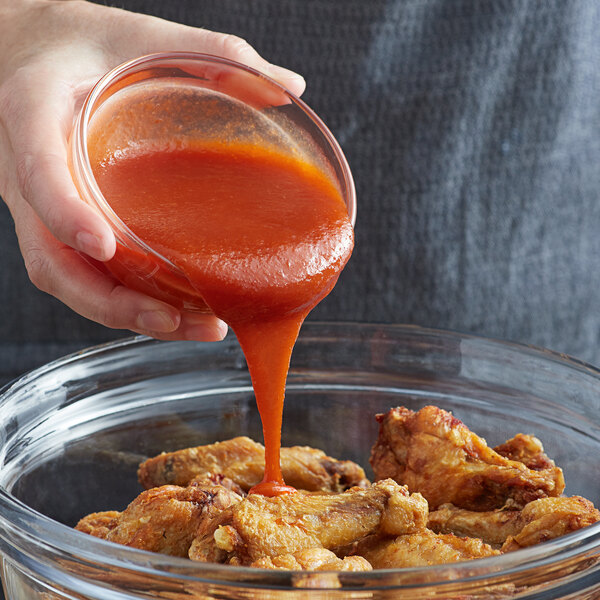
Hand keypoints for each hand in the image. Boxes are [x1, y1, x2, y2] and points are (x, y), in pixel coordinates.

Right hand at [0, 0, 304, 340]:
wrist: (26, 51)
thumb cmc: (80, 43)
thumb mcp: (140, 34)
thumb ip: (214, 54)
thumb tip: (291, 88)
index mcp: (33, 114)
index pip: (37, 172)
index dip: (63, 213)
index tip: (103, 244)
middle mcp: (27, 173)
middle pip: (53, 258)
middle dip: (113, 301)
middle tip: (180, 317)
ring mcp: (43, 207)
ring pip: (69, 279)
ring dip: (127, 314)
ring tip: (197, 326)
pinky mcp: (62, 223)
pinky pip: (85, 273)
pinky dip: (127, 299)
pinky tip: (176, 307)